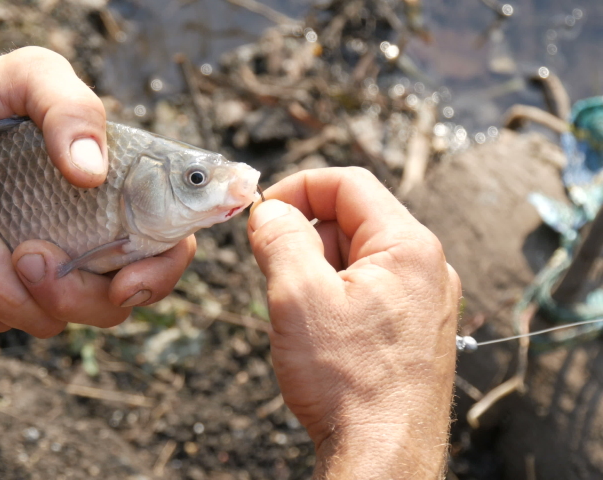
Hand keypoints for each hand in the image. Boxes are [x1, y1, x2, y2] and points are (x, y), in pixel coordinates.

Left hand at [0, 32, 193, 335]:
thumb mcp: (33, 78)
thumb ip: (72, 110)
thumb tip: (91, 172)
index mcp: (122, 200)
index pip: (167, 254)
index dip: (156, 278)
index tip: (122, 281)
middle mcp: (90, 246)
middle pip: (108, 307)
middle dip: (67, 293)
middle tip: (28, 252)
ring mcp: (43, 276)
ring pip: (46, 320)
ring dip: (5, 289)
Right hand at [248, 168, 459, 477]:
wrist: (383, 455)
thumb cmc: (349, 384)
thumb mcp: (298, 296)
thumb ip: (279, 239)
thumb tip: (268, 211)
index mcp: (408, 247)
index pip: (347, 183)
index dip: (296, 188)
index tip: (262, 213)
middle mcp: (426, 268)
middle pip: (352, 220)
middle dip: (303, 235)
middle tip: (271, 268)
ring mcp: (422, 301)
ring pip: (356, 258)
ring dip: (316, 269)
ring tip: (297, 312)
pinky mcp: (412, 330)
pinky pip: (367, 291)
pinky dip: (333, 296)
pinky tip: (318, 332)